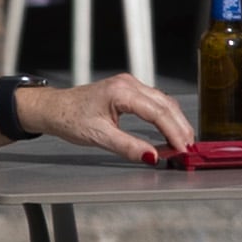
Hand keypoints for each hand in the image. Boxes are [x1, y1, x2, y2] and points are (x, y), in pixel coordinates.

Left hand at [11, 71, 192, 160]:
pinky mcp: (129, 90)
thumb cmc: (69, 118)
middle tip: (188, 148)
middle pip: (166, 105)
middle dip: (180, 127)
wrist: (54, 108)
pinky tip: (169, 130)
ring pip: (164, 102)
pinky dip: (166, 117)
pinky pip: (156, 102)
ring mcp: (130, 85)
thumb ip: (127, 147)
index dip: (173, 132)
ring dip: (175, 122)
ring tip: (182, 142)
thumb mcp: (98, 137)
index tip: (182, 149)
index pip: (158, 112)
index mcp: (121, 92)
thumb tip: (152, 156)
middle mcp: (129, 84)